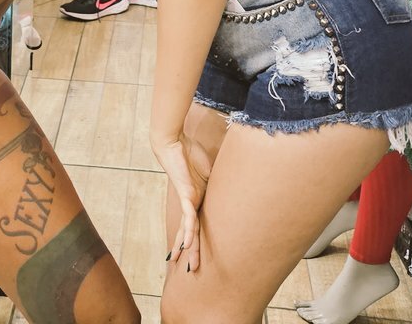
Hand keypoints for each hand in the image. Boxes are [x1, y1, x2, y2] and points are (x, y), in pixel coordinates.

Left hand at [152, 131, 211, 271]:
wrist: (174, 141)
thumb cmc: (190, 152)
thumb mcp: (212, 172)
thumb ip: (220, 183)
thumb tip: (237, 187)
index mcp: (198, 200)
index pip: (197, 224)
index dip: (195, 239)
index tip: (193, 254)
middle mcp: (191, 203)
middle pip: (191, 232)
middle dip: (191, 251)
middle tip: (190, 270)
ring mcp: (187, 200)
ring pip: (189, 230)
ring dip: (189, 248)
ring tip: (189, 265)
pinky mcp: (185, 194)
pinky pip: (189, 217)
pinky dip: (188, 231)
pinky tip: (186, 245)